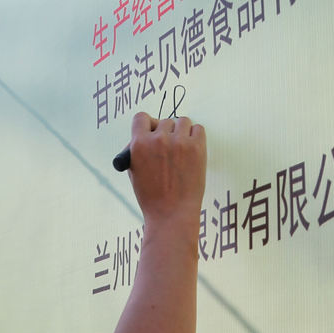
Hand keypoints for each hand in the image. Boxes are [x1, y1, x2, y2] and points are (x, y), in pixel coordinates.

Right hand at [125, 112, 206, 226]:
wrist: (171, 214)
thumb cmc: (152, 197)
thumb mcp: (135, 171)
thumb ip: (138, 149)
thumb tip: (148, 132)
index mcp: (139, 144)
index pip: (141, 117)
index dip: (148, 124)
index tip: (153, 132)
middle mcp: (158, 139)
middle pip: (165, 121)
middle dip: (168, 133)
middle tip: (170, 149)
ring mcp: (178, 142)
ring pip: (183, 121)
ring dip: (182, 132)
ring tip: (182, 149)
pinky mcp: (196, 147)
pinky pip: (198, 128)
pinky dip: (196, 136)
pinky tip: (193, 150)